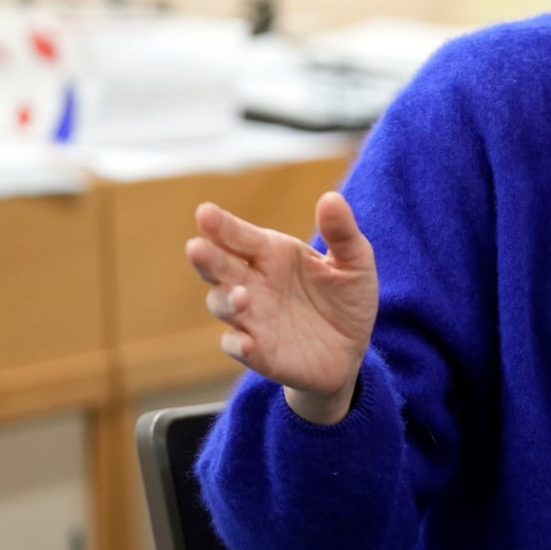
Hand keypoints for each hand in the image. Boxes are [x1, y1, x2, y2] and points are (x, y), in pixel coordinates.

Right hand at [186, 191, 377, 420]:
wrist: (351, 349)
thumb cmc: (346, 297)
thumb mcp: (354, 262)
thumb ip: (342, 233)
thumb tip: (331, 198)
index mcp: (273, 253)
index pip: (241, 236)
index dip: (222, 226)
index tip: (204, 213)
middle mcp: (254, 282)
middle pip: (220, 267)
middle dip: (207, 258)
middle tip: (196, 247)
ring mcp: (252, 317)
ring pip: (222, 304)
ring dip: (226, 300)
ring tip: (241, 295)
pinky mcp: (258, 351)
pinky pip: (237, 346)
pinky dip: (238, 344)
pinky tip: (246, 342)